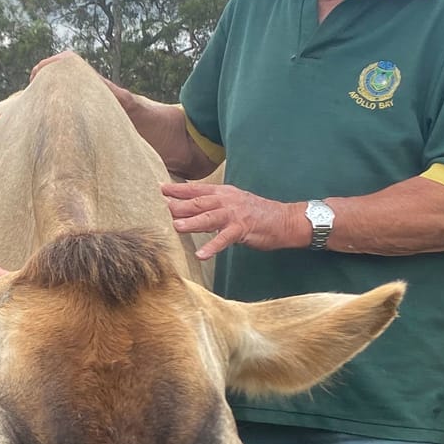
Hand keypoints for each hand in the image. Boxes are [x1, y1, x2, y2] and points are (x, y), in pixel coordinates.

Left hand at [161, 181, 306, 260]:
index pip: (196, 189)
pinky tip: (201, 254)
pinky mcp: (242, 229)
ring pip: (209, 217)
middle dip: (178, 204)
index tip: (160, 189)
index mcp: (223, 193)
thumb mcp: (233, 202)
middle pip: (198, 202)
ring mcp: (234, 214)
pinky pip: (224, 239)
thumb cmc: (256, 213)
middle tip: (160, 207)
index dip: (178, 189)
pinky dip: (212, 247)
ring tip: (175, 226)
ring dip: (191, 222)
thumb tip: (190, 209)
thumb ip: (213, 205)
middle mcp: (227, 200)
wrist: (284, 219)